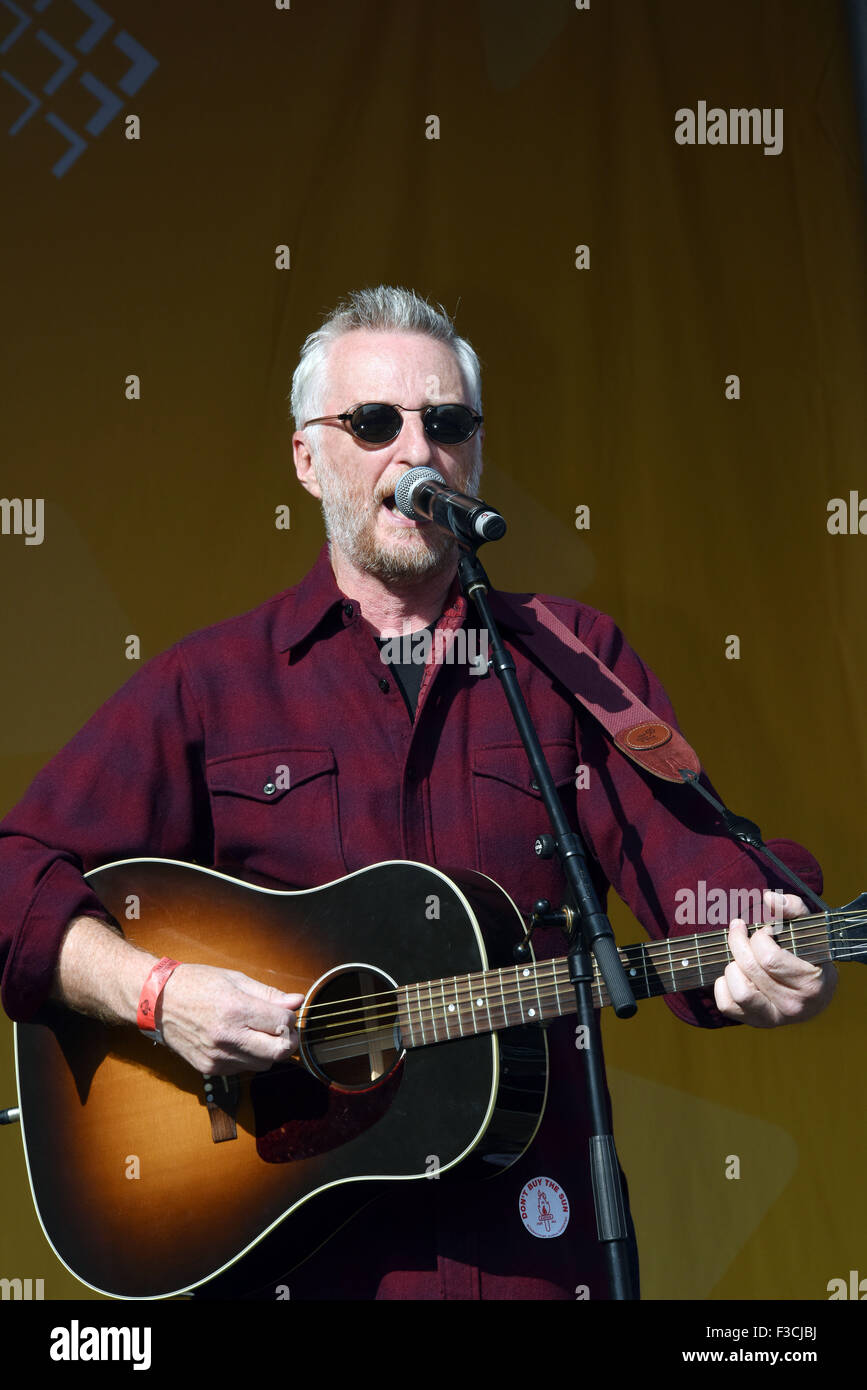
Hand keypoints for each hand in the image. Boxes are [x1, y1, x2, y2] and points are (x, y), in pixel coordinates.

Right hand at [158, 963, 304, 1073]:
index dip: (290, 1019)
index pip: (282, 1024)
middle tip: (283, 1029)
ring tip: (257, 1032)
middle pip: (279, 1052)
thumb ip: (268, 994)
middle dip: (288, 1040)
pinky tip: (238, 1041)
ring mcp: (218, 1057)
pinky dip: (248, 1057)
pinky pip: (242, 1069)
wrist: (157, 1002)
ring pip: (263, 1064)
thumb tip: (297, 1002)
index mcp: (236, 1009)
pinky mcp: (209, 1069)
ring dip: (268, 1050)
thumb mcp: (235, 979)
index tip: (285, 1013)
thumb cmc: (196, 984)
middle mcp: (228, 1037)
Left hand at [713, 890, 836, 1026]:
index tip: (766, 931)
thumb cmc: (809, 956)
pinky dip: (722, 985)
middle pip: (750, 968)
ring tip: (740, 956)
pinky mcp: (755, 1022)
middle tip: (739, 928)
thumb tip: (769, 898)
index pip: (769, 957)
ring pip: (739, 990)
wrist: (816, 993)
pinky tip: (734, 973)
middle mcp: (793, 1005)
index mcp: (809, 983)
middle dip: (738, 941)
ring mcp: (773, 1018)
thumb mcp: (809, 930)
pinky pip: (726, 1005)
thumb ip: (793, 908)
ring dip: (732, 966)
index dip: (760, 937)